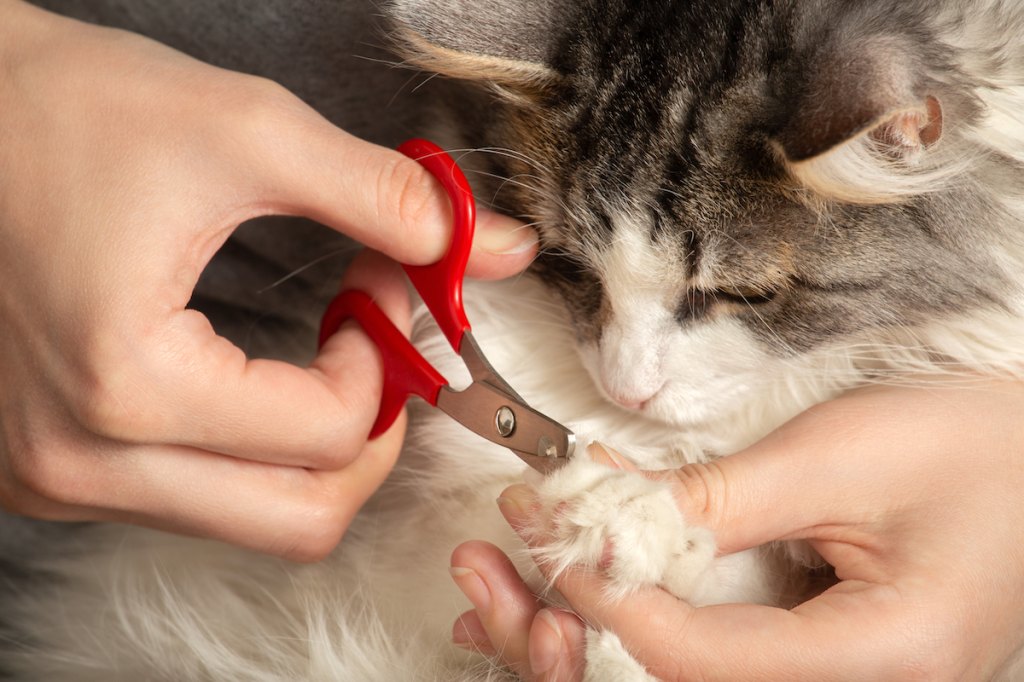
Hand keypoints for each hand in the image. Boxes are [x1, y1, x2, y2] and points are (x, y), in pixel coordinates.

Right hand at [0, 1, 535, 559]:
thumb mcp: (243, 132)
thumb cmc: (53, 110)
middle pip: (300, 520)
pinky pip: (188, 500)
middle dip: (369, 438)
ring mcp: (54, 476)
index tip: (384, 285)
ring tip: (320, 356)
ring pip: (247, 522)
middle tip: (376, 353)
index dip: (386, 354)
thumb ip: (386, 197)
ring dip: (311, 450)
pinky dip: (246, 454)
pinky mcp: (46, 469)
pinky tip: (252, 380)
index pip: (330, 433)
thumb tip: (499, 246)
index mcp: (126, 386)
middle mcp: (79, 460)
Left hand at [451, 380, 1023, 679]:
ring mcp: (834, 680)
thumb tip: (608, 522)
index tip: (540, 529)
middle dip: (567, 634)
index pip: (697, 656)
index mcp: (881, 662)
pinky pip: (709, 650)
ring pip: (683, 675)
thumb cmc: (975, 446)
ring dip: (585, 630)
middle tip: (490, 569)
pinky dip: (634, 618)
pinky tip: (576, 594)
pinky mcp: (814, 652)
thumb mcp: (841, 459)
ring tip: (503, 582)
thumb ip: (719, 500)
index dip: (602, 594)